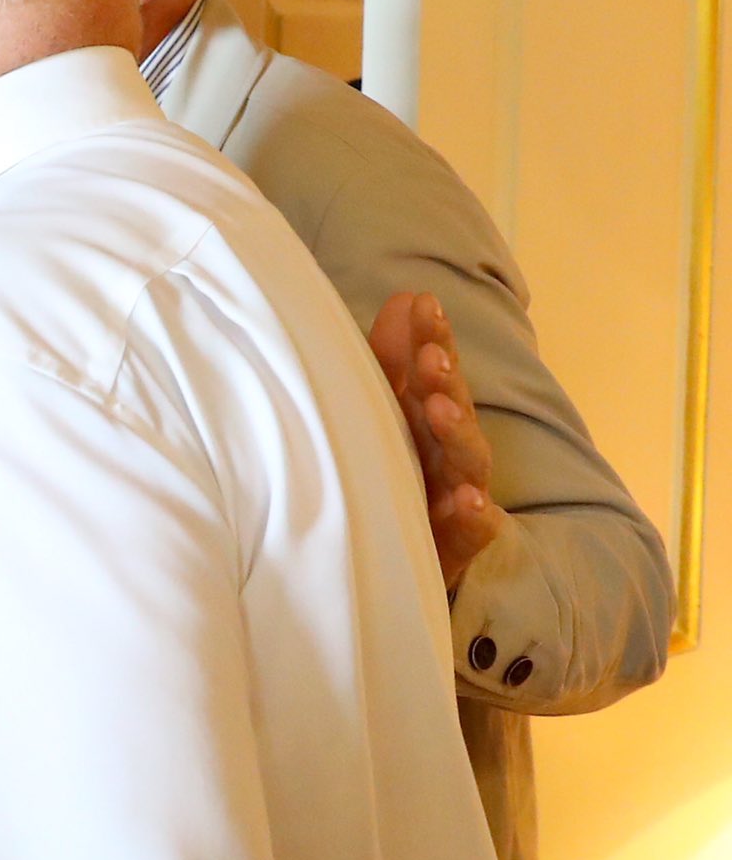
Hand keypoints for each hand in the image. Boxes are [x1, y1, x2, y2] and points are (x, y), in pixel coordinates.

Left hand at [369, 291, 507, 590]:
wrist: (391, 563)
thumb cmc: (395, 475)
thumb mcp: (385, 415)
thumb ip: (390, 361)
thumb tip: (407, 296)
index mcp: (427, 418)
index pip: (436, 372)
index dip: (432, 338)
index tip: (423, 305)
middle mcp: (446, 453)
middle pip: (453, 412)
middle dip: (445, 382)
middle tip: (430, 356)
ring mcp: (456, 498)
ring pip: (466, 463)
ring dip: (456, 434)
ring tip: (441, 410)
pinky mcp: (456, 545)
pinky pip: (472, 530)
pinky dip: (474, 515)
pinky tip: (470, 501)